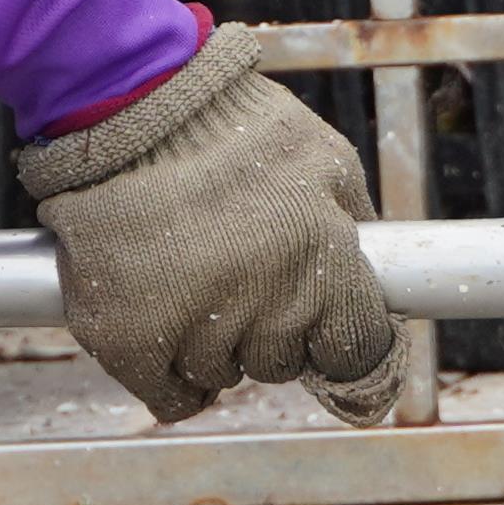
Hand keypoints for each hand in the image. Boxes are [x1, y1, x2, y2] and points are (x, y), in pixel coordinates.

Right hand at [21, 29, 399, 425]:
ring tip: (190, 278)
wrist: (125, 107)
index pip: (355, 353)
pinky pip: (172, 397)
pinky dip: (171, 378)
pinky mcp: (129, 341)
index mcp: (320, 259)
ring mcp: (193, 326)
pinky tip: (165, 331)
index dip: (337, 342)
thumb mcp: (326, 160)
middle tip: (239, 276)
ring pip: (224, 376)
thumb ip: (356, 226)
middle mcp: (263, 302)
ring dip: (213, 343)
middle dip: (268, 330)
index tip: (322, 332)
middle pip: (282, 364)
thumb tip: (378, 283)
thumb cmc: (230, 127)